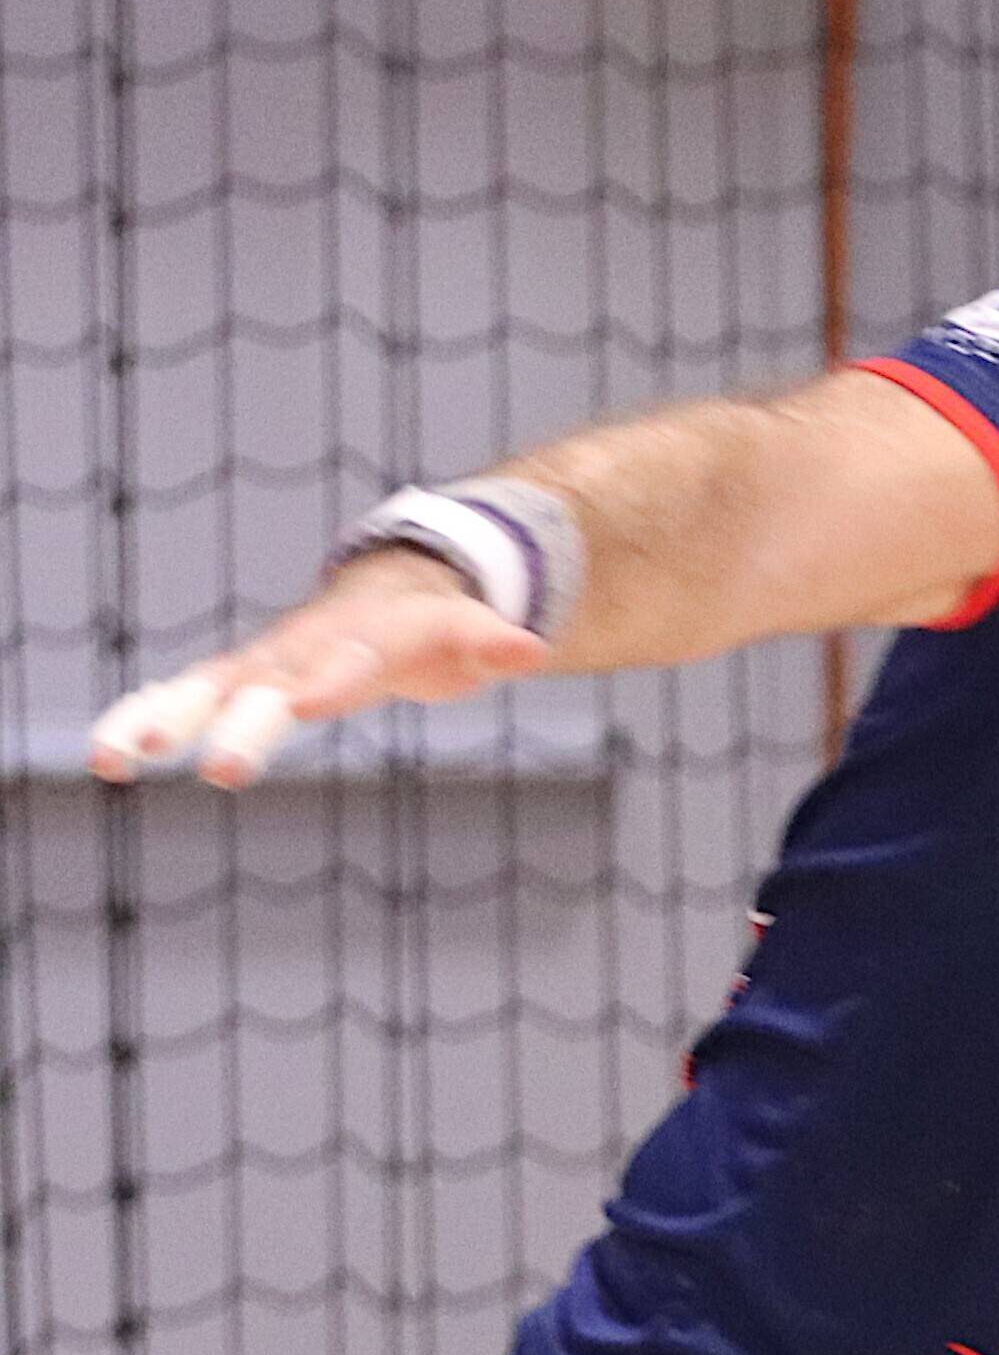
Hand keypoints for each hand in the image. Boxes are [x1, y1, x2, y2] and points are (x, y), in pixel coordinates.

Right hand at [87, 550, 547, 786]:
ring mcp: (264, 664)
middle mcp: (304, 647)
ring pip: (207, 690)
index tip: (305, 703)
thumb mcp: (471, 636)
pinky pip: (182, 700)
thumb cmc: (438, 627)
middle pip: (267, 683)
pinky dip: (145, 720)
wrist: (396, 590)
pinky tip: (107, 756)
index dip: (331, 681)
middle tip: (213, 765)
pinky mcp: (234, 683)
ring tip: (118, 758)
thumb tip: (535, 647)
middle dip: (239, 722)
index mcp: (366, 638)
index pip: (351, 661)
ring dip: (163, 721)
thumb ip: (495, 642)